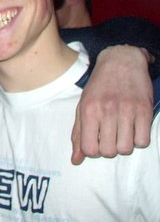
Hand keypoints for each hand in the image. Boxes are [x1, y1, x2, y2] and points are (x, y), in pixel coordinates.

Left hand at [71, 45, 152, 164]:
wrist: (121, 61)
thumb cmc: (99, 86)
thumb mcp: (83, 106)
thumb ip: (78, 134)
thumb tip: (75, 160)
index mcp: (89, 111)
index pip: (89, 149)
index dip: (93, 151)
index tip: (96, 142)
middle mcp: (107, 111)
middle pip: (109, 151)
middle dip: (109, 149)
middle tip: (110, 136)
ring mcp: (127, 110)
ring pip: (126, 148)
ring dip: (124, 145)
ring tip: (121, 132)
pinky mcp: (144, 110)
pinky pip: (143, 140)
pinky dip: (138, 140)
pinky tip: (133, 129)